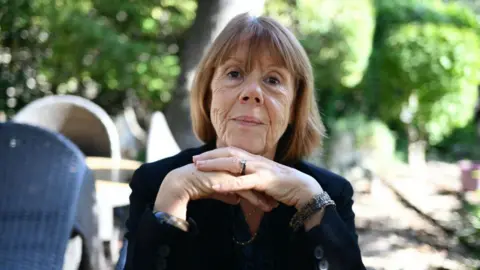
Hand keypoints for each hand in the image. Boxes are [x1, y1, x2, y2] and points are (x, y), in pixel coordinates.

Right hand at [154, 163, 276, 219]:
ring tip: (273, 207)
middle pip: (254, 177)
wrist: (182, 183)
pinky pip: (244, 189)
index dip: (260, 184)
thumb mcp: (216, 190)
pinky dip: (255, 198)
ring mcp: (230, 171)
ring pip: (252, 183)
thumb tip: (236, 199)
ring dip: (263, 195)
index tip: (270, 194)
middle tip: (277, 199)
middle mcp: (232, 166)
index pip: (249, 174)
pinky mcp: (227, 179)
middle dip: (266, 189)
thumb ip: (227, 193)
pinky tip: (263, 207)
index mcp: (230, 165)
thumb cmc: (197, 185)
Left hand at [193, 147, 322, 209]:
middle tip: (193, 159)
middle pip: (228, 153)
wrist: (305, 190)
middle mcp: (256, 160)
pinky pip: (242, 181)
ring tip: (198, 168)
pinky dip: (227, 183)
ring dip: (214, 165)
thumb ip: (252, 179)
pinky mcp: (264, 180)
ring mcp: (260, 168)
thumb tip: (240, 184)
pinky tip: (215, 186)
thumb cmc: (285, 186)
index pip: (232, 152)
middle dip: (209, 156)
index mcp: (255, 159)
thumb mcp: (264, 180)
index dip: (215, 153)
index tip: (200, 157)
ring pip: (232, 163)